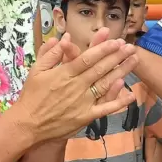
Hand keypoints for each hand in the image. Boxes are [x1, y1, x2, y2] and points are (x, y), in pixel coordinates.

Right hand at [14, 30, 137, 142]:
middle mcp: (76, 86)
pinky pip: (105, 108)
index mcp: (64, 73)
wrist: (28, 124)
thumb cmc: (32, 95)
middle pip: (100, 69)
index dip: (103, 49)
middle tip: (130, 46)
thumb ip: (50, 53)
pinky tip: (131, 94)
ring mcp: (82, 102)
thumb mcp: (36, 71)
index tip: (116, 41)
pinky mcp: (86, 116)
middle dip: (117, 56)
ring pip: (105, 84)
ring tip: (134, 60)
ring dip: (121, 72)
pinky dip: (118, 102)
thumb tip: (64, 38)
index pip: (87, 58)